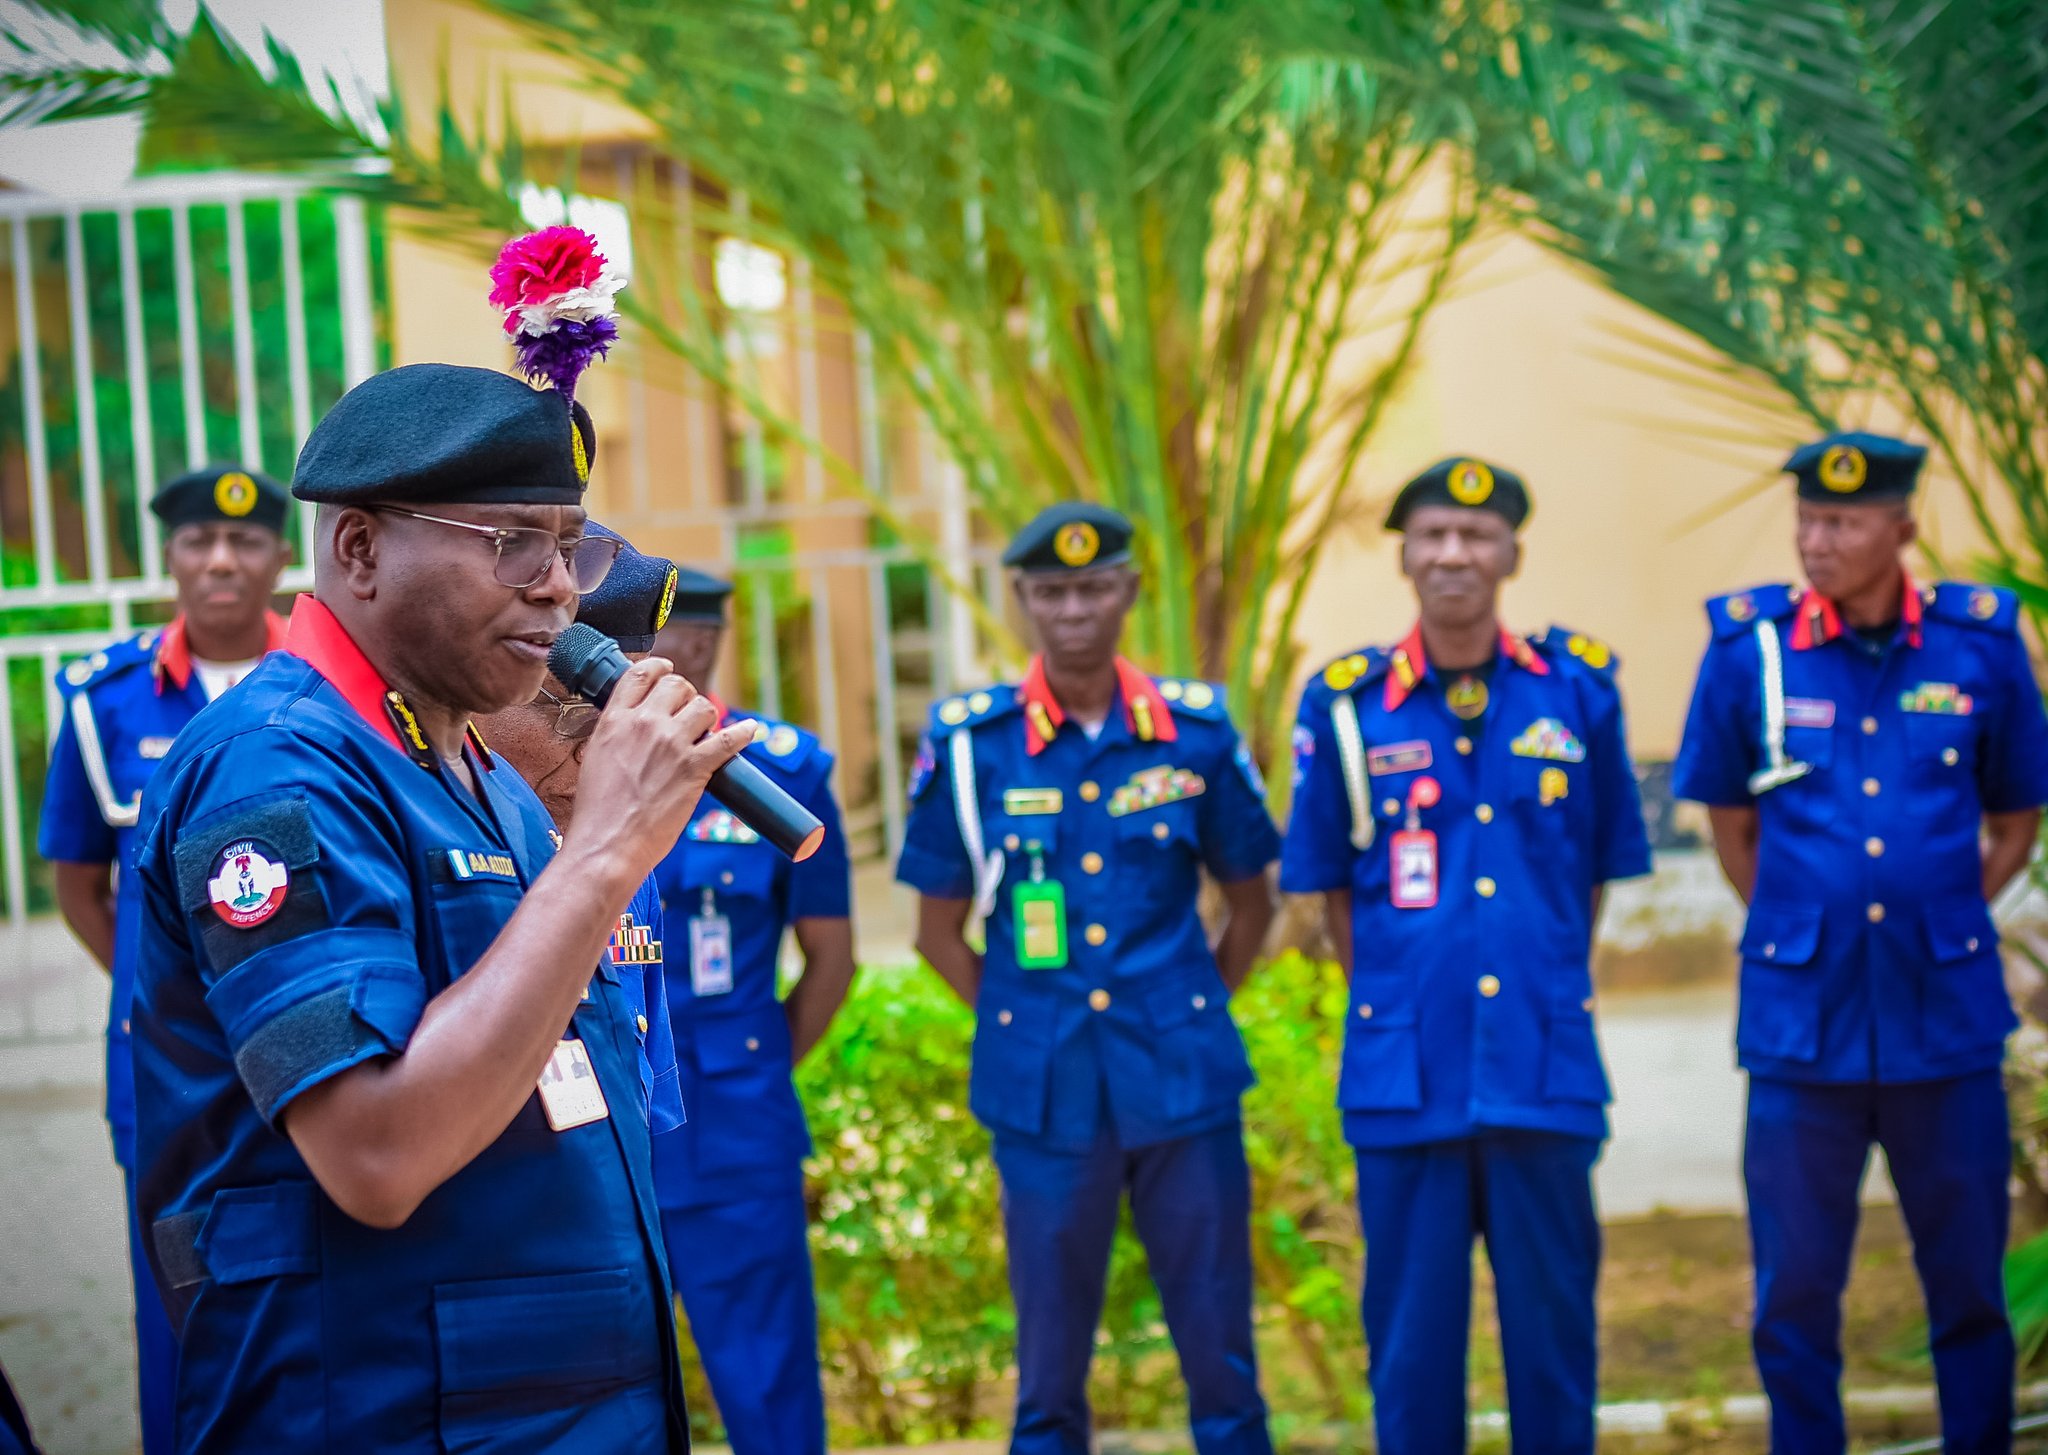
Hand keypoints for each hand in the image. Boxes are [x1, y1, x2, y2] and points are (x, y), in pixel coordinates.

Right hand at [563, 656, 755, 885]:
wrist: (607, 845)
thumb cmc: (599, 812)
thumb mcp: (596, 759)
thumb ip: (616, 735)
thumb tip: (632, 728)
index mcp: (615, 721)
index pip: (640, 674)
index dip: (660, 668)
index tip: (668, 671)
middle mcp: (644, 724)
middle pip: (677, 685)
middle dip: (686, 695)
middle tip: (688, 713)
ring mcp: (671, 744)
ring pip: (703, 706)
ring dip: (708, 717)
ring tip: (705, 732)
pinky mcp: (694, 768)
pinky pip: (728, 739)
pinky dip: (742, 734)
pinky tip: (749, 731)